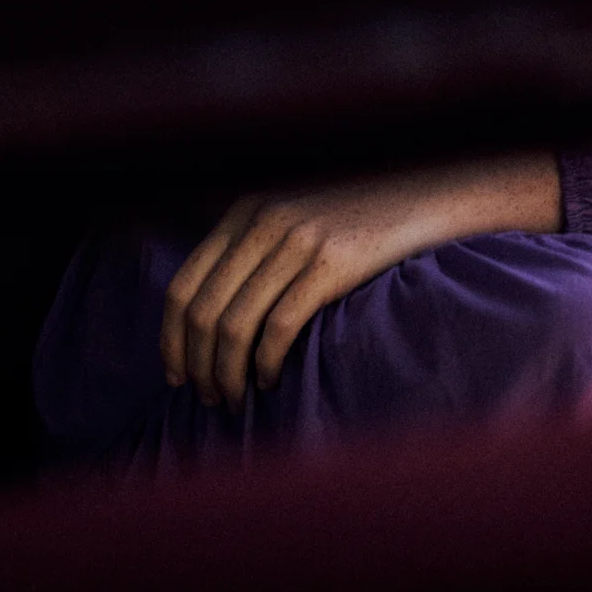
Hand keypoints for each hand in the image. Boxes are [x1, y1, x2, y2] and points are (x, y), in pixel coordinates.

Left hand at [161, 155, 561, 405]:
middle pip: (202, 312)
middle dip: (197, 366)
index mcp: (244, 210)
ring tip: (235, 397)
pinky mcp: (330, 263)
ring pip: (234, 326)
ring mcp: (296, 239)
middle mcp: (262, 221)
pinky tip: (270, 380)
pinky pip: (277, 328)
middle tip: (208, 397)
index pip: (182, 285)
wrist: (421, 193)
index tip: (176, 375)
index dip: (170, 340)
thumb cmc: (354, 216)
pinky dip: (265, 364)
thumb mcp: (290, 215)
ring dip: (227, 374)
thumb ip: (249, 248)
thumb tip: (204, 316)